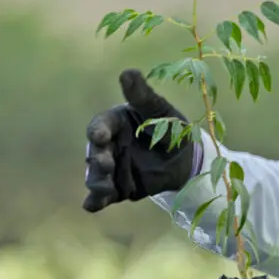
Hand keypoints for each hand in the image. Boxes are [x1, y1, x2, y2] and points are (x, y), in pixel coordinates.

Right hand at [83, 69, 200, 211]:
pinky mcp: (118, 188)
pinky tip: (91, 206)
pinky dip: (94, 202)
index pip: (100, 126)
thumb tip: (128, 72)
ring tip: (103, 189)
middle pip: (94, 152)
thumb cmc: (172, 128)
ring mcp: (112, 168)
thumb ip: (143, 96)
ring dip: (96, 182)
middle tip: (105, 165)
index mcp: (115, 123)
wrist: (187, 160)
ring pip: (96, 176)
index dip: (98, 131)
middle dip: (97, 159)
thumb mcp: (161, 112)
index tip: (100, 135)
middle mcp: (108, 146)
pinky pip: (103, 196)